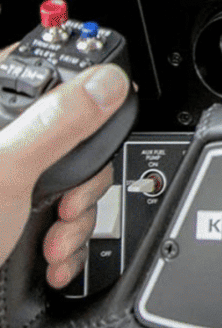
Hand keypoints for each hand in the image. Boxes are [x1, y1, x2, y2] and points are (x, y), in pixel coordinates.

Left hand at [0, 52, 129, 288]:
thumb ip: (58, 122)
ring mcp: (8, 187)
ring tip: (53, 239)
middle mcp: (2, 150)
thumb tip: (105, 81)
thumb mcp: (6, 173)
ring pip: (71, 180)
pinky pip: (62, 215)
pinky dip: (65, 240)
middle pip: (69, 134)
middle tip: (65, 198)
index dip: (72, 86)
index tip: (96, 111)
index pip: (30, 71)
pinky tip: (48, 256)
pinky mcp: (17, 219)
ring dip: (75, 218)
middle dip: (80, 179)